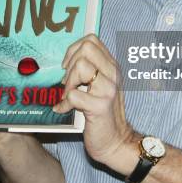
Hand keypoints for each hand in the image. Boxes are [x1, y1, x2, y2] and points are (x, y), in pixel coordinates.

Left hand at [54, 34, 136, 172]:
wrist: (117, 142)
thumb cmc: (104, 115)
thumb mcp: (101, 87)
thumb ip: (91, 71)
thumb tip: (66, 60)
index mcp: (112, 66)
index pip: (91, 40)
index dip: (73, 50)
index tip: (67, 66)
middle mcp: (113, 74)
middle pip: (86, 48)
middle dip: (70, 64)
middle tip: (68, 83)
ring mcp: (108, 89)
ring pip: (80, 67)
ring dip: (68, 83)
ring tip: (68, 96)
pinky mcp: (100, 107)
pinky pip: (73, 95)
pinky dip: (64, 104)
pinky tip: (65, 110)